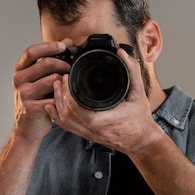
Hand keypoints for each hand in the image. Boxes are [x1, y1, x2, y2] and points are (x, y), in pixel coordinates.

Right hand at [12, 40, 71, 139]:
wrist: (27, 126)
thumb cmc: (35, 99)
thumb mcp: (38, 78)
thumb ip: (49, 60)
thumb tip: (67, 42)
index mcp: (20, 70)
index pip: (31, 51)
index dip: (48, 46)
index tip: (63, 46)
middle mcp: (19, 80)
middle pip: (46, 63)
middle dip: (63, 64)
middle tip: (71, 69)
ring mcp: (24, 94)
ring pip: (52, 80)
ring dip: (64, 82)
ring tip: (68, 85)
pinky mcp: (31, 108)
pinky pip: (54, 98)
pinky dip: (62, 98)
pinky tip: (64, 99)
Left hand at [44, 48, 158, 153]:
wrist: (141, 140)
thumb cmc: (140, 118)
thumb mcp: (139, 92)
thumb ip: (132, 71)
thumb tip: (122, 53)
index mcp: (104, 119)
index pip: (77, 107)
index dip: (67, 92)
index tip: (67, 77)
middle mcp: (94, 129)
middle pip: (67, 114)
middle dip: (60, 95)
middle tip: (59, 80)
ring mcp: (89, 134)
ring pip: (65, 122)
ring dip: (57, 105)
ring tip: (55, 89)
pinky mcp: (88, 136)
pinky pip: (68, 128)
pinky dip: (57, 117)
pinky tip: (52, 108)